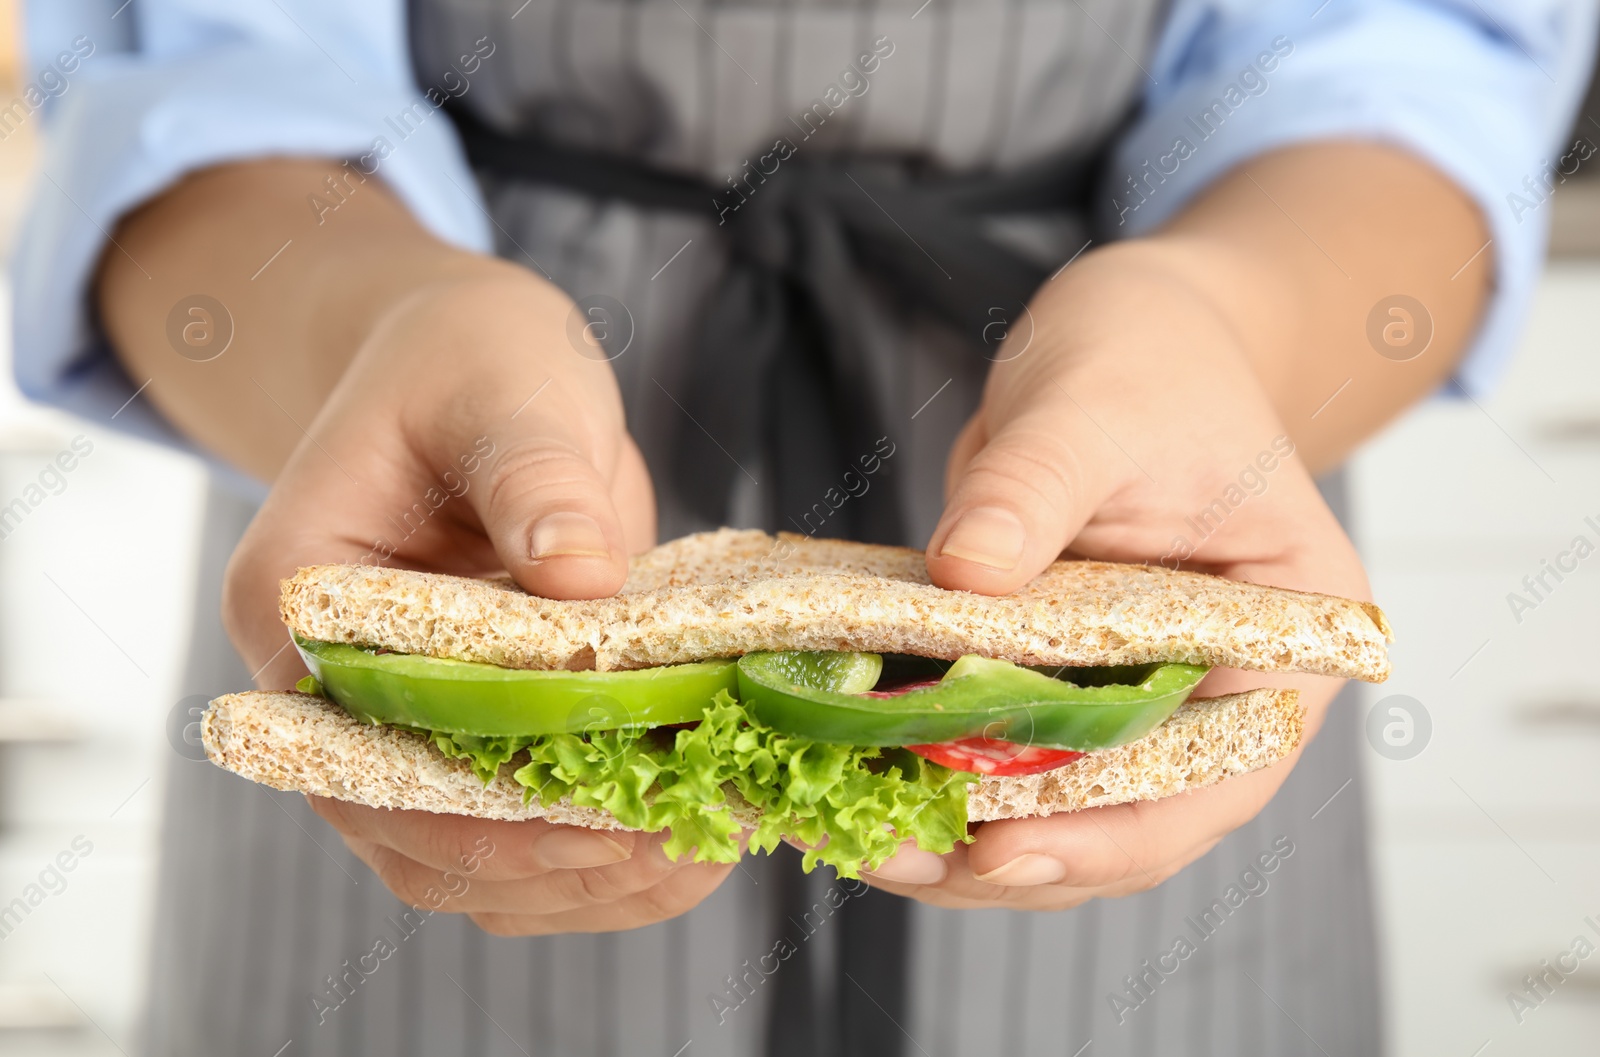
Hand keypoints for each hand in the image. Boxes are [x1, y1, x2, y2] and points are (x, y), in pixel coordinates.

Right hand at [222, 265, 729, 933]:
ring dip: (581, 879)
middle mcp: (334, 683)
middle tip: (678, 847)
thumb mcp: (505, 389)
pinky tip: (692, 839)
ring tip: (705, 851)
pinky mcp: (482, 727)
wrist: (474, 369)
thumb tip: (580, 576)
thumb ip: (534, 476)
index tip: (596, 818)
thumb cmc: (469, 360)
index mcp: (299, 596)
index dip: (467, 805)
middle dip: (542, 860)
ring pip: (465, 856)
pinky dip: (600, 854)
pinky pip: (522, 827)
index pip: (351, 744)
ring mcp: (408, 715)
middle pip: (407, 827)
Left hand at [867, 240, 1371, 909]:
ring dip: (950, 831)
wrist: (1129, 339)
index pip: (1210, 779)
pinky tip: (840, 774)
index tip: (997, 852)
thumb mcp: (1094, 413)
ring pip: (1051, 807)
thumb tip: (962, 574)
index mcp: (1283, 648)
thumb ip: (1034, 491)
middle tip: (881, 853)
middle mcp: (1215, 697)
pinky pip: (995, 752)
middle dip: (1003, 854)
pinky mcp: (1058, 687)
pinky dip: (924, 771)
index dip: (1105, 835)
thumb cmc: (1149, 364)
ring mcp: (1135, 700)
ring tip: (840, 833)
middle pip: (1121, 820)